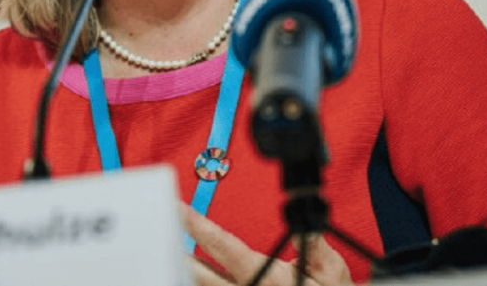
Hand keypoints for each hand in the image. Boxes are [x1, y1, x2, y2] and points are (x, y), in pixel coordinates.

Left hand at [180, 204, 353, 285]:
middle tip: (156, 228)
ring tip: (165, 253)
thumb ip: (313, 242)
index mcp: (265, 276)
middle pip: (200, 272)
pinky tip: (187, 273)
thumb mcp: (331, 268)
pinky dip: (200, 283)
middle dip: (176, 250)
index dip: (197, 225)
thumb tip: (300, 218)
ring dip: (184, 271)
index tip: (177, 208)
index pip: (223, 245)